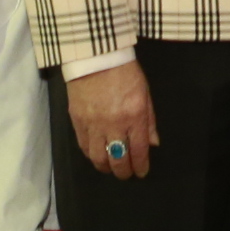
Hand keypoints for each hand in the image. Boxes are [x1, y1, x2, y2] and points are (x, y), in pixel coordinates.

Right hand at [68, 62, 157, 177]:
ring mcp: (93, 124)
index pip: (138, 150)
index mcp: (134, 115)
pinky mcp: (77, 121)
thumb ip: (149, 120)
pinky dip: (91, 156)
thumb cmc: (125, 72)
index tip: (141, 172)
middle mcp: (113, 124)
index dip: (140, 165)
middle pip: (118, 159)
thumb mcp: (145, 93)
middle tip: (126, 174)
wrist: (96, 56)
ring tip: (111, 168)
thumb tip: (152, 143)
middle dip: (124, 171)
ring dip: (106, 167)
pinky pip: (84, 147)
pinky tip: (97, 156)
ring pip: (98, 158)